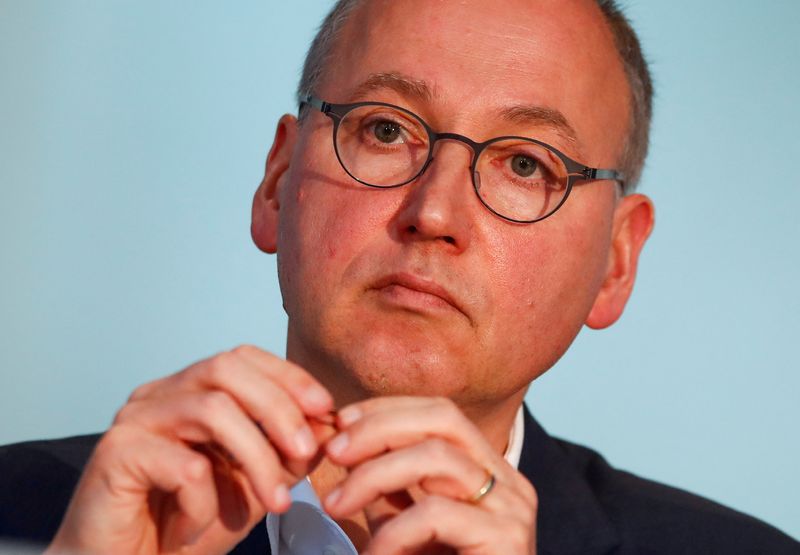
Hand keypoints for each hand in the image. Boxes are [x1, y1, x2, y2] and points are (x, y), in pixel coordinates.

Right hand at [46, 345, 333, 554]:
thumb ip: (287, 455)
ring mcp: (134, 419)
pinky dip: (205, 502)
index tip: (325, 410)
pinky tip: (195, 530)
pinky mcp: (115, 453)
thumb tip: (328, 426)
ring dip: (256, 457)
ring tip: (277, 502)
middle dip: (277, 408)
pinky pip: (183, 465)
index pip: (243, 358)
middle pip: (226, 368)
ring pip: (211, 409)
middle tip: (304, 453)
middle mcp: (158, 394)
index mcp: (188, 391)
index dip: (288, 377)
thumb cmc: (187, 528)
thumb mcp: (253, 488)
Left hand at [322, 397, 537, 554]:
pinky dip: (393, 530)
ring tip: (335, 504)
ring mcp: (512, 508)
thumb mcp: (405, 526)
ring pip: (436, 458)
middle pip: (443, 419)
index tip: (340, 422)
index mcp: (489, 469)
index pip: (440, 412)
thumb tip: (341, 443)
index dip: (387, 409)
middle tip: (333, 451)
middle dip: (379, 426)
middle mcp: (508, 480)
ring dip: (373, 475)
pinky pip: (436, 513)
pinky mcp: (506, 540)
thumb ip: (386, 487)